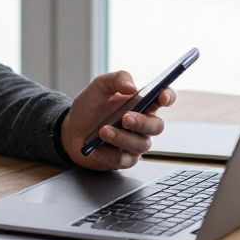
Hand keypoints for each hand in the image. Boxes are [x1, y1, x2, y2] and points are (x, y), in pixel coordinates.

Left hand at [60, 71, 175, 170]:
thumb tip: (131, 86)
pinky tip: (95, 149)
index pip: (163, 98)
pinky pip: (122, 160)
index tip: (162, 97)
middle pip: (156, 126)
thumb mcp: (99, 86)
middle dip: (142, 122)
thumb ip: (116, 79)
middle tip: (125, 118)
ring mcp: (134, 142)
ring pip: (140, 144)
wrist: (72, 129)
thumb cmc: (90, 106)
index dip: (167, 97)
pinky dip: (108, 154)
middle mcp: (142, 124)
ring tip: (103, 131)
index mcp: (141, 102)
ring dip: (122, 138)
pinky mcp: (123, 159)